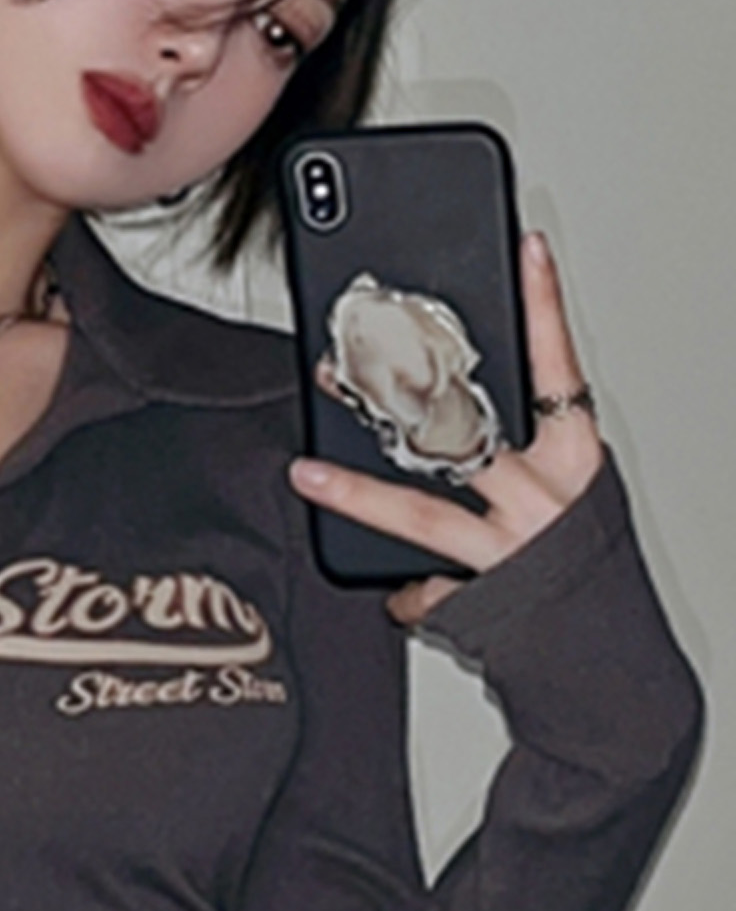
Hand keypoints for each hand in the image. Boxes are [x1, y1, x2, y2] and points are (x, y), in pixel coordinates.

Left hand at [288, 231, 605, 624]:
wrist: (604, 659)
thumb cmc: (579, 568)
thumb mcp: (568, 495)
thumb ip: (519, 453)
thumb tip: (448, 414)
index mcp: (578, 461)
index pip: (561, 369)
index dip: (544, 307)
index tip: (526, 252)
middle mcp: (547, 500)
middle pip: (465, 433)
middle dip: (397, 399)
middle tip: (340, 370)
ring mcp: (512, 550)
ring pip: (425, 514)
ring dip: (358, 494)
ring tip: (306, 474)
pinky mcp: (481, 601)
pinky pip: (424, 588)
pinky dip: (408, 591)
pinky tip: (399, 593)